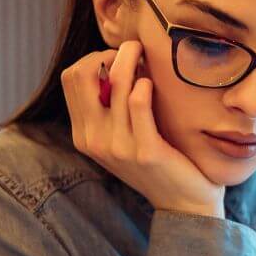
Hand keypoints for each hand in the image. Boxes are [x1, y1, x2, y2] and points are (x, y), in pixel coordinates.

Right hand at [61, 40, 223, 216]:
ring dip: (133, 59)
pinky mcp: (145, 150)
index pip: (71, 78)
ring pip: (117, 82)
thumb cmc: (158, 161)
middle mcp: (94, 141)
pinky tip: (152, 83)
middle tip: (133, 51)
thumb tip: (114, 62)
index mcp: (84, 135)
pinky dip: (145, 84)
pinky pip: (138, 101)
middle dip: (108, 52)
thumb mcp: (122, 137)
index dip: (94, 58)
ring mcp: (118, 147)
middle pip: (83, 74)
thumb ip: (111, 109)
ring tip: (147, 57)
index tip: (118, 58)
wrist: (184, 204)